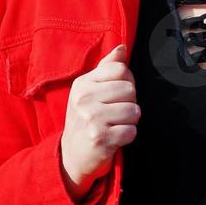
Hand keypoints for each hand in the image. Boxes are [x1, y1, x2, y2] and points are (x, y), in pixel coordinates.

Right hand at [59, 43, 138, 200]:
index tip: (117, 94)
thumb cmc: (85, 120)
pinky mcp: (101, 139)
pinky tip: (114, 138)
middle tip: (115, 113)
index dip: (127, 82)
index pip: (120, 69)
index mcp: (82, 84)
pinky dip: (127, 136)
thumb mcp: (88, 91)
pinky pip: (132, 131)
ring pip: (134, 110)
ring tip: (114, 125)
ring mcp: (92, 119)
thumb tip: (122, 48)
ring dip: (130, 121)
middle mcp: (84, 99)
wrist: (71, 156)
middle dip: (129, 103)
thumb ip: (106, 68)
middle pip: (130, 90)